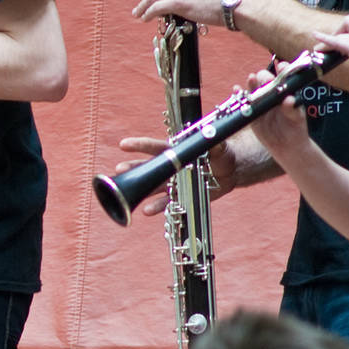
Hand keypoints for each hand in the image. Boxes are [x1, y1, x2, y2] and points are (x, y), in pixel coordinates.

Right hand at [112, 135, 236, 216]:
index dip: (140, 145)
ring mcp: (173, 182)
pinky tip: (146, 210)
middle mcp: (170, 167)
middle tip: (120, 169)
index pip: (155, 147)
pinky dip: (157, 206)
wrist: (228, 172)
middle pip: (148, 167)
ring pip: (152, 185)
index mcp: (176, 152)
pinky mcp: (179, 195)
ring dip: (141, 188)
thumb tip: (211, 138)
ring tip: (128, 191)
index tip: (124, 145)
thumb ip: (214, 144)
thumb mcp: (219, 147)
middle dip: (133, 167)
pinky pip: (165, 202)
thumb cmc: (220, 154)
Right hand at [244, 67, 311, 157]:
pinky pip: (243, 101)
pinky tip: (237, 90)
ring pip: (253, 87)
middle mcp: (272, 94)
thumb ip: (292, 109)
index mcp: (285, 92)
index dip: (282, 69)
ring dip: (252, 82)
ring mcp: (260, 102)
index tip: (282, 67)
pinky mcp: (251, 111)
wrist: (286, 146)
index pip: (284, 75)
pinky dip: (239, 94)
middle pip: (265, 79)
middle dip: (264, 77)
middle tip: (266, 80)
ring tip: (251, 79)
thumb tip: (289, 99)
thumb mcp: (296, 119)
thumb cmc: (295, 129)